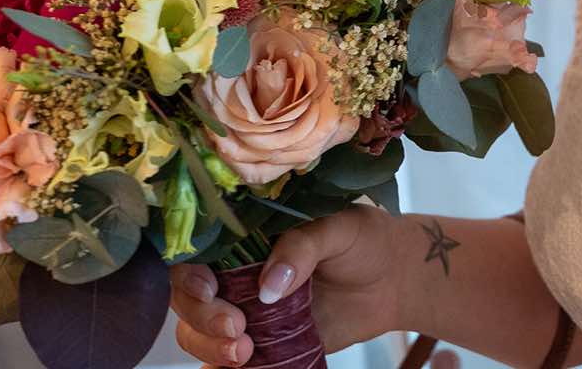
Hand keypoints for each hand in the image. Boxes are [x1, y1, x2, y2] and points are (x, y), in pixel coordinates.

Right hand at [171, 206, 405, 366]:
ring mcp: (245, 310)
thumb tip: (269, 287)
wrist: (393, 279)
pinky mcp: (262, 343)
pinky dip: (219, 367)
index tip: (210, 289)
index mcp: (243, 235)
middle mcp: (235, 274)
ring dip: (209, 347)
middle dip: (202, 317)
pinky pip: (225, 362)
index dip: (189, 273)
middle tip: (236, 328)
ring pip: (198, 333)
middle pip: (188, 298)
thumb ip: (301, 247)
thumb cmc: (364, 240)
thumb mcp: (338, 227)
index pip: (195, 252)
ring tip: (245, 352)